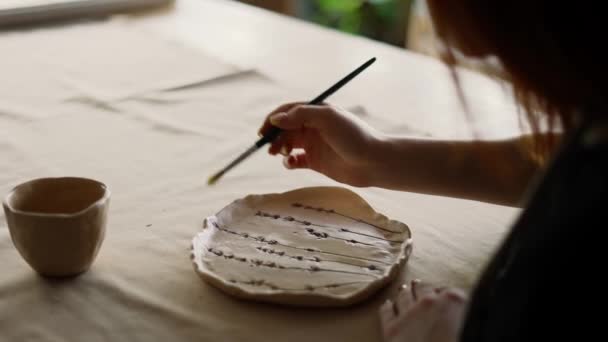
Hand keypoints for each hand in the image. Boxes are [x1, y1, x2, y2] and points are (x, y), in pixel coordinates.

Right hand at [258, 102, 381, 186]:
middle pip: (284, 128)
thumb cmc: (354, 136)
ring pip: (287, 144)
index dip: (273, 120)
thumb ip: (300, 115)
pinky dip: (288, 162)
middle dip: (273, 136)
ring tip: (281, 154)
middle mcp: (313, 127)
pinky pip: (295, 161)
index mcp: (316, 112)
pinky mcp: (315, 162)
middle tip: (269, 147)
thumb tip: (275, 119)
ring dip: (279, 148)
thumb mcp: (327, 118)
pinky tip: (291, 163)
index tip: (264, 131)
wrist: (373, 162)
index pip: (288, 111)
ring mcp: (314, 145)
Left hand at [379, 280, 466, 341]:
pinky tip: (387, 304)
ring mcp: (408, 313)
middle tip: (420, 285)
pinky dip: (387, 306)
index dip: (449, 296)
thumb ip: (468, 322)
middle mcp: (429, 302)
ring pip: (404, 296)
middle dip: (423, 288)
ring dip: (405, 292)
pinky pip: (387, 311)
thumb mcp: (474, 330)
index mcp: (455, 302)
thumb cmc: (462, 340)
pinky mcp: (391, 328)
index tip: (447, 296)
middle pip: (424, 289)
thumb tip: (464, 324)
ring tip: (404, 288)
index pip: (452, 293)